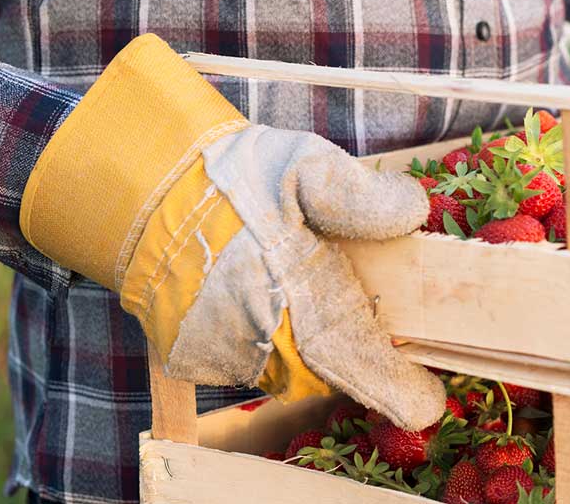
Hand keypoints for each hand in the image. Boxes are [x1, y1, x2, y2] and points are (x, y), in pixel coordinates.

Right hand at [20, 35, 443, 429]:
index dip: (394, 385)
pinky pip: (249, 364)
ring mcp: (220, 350)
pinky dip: (269, 343)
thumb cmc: (235, 175)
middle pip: (328, 371)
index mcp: (290, 286)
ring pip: (290, 371)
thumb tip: (412, 212)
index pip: (351, 355)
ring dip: (311, 347)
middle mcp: (254, 331)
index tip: (427, 404)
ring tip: (307, 294)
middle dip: (357, 359)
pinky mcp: (192, 358)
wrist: (141, 188)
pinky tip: (266, 298)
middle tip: (370, 321)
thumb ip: (357, 192)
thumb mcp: (303, 165)